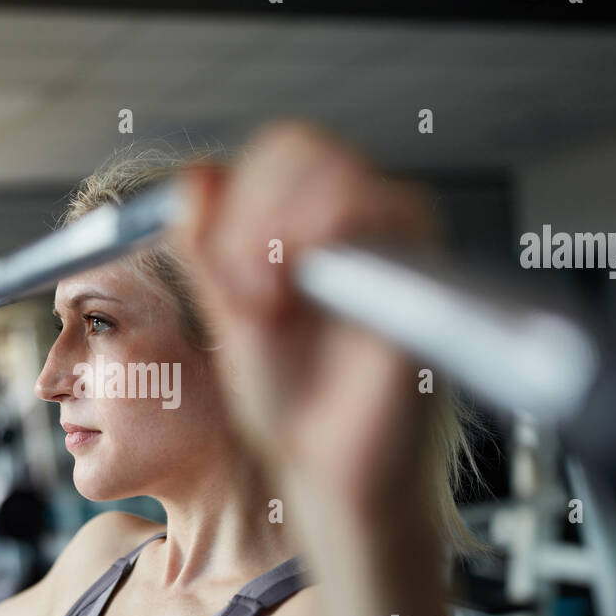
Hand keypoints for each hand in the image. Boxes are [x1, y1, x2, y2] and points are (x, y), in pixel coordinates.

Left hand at [176, 121, 442, 530]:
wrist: (330, 469)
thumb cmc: (293, 400)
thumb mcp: (229, 315)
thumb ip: (208, 249)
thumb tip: (193, 176)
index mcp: (314, 223)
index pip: (279, 153)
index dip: (238, 196)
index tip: (222, 269)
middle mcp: (360, 221)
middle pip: (304, 147)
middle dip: (251, 214)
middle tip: (243, 290)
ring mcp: (395, 242)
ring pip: (339, 170)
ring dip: (278, 229)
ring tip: (267, 304)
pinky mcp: (422, 271)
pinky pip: (390, 209)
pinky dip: (329, 237)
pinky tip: (296, 299)